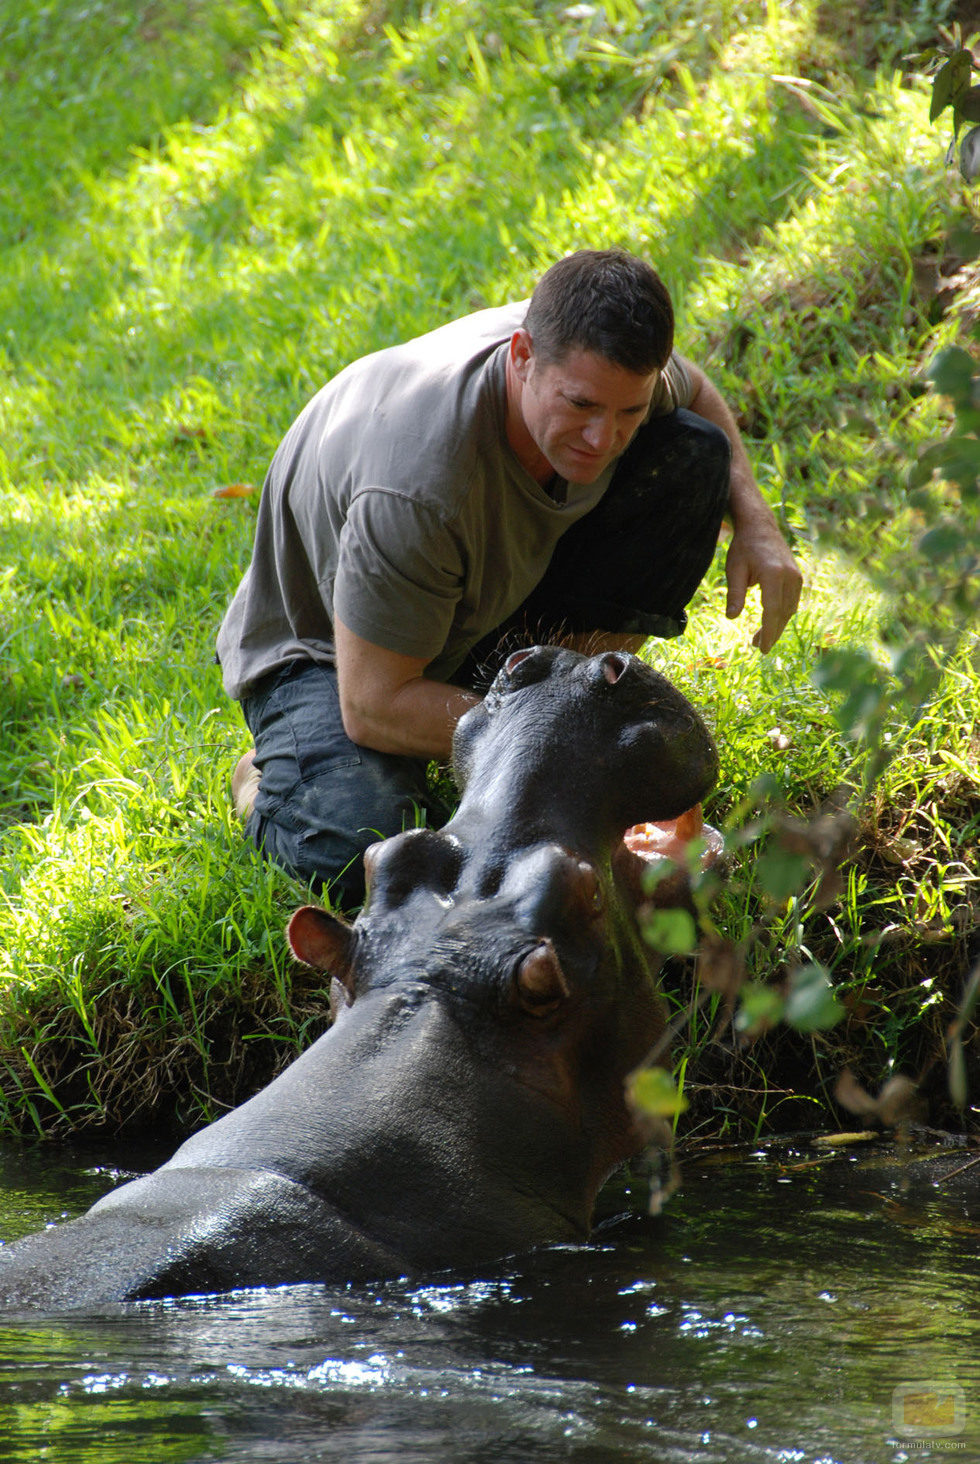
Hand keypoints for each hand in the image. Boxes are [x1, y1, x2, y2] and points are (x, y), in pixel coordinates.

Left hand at [724, 520, 801, 652]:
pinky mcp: (797, 578)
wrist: (760, 528)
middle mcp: (789, 576)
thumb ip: (734, 594)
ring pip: (789, 610)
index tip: (762, 648)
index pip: (772, 610)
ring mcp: (796, 577)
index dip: (768, 631)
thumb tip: (732, 617)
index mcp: (773, 573)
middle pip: (783, 613)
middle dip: (772, 633)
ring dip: (777, 626)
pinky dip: (782, 615)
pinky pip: (792, 602)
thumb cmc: (744, 548)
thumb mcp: (734, 569)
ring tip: (759, 639)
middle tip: (759, 648)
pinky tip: (770, 623)